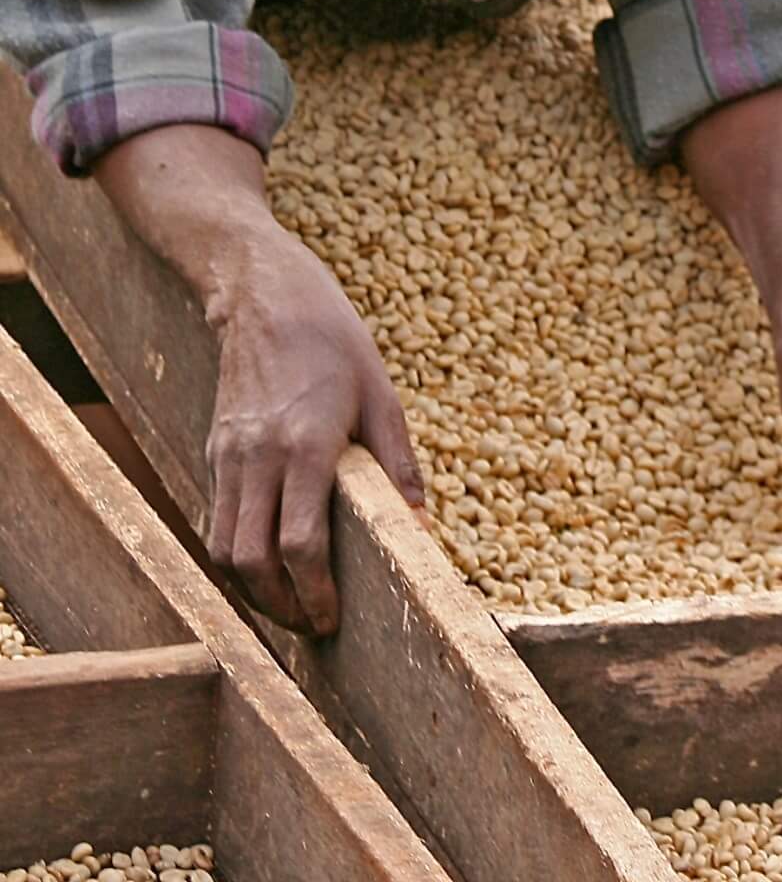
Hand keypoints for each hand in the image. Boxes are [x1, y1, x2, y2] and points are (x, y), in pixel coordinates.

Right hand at [203, 229, 425, 635]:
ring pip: (225, 549)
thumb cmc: (335, 341)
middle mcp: (259, 456)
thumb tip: (423, 525)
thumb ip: (399, 463)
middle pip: (253, 561)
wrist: (266, 298)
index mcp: (306, 445)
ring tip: (293, 606)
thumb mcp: (382, 394)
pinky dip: (238, 556)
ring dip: (254, 590)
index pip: (300, 542)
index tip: (334, 619)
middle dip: (282, 607)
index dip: (316, 592)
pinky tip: (269, 565)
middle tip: (314, 626)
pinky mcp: (215, 451)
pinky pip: (217, 521)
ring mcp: (229, 456)